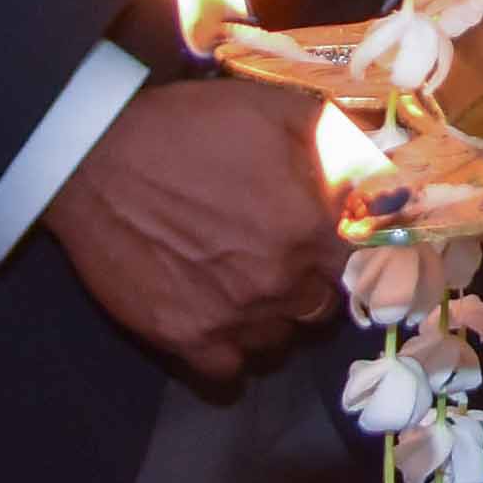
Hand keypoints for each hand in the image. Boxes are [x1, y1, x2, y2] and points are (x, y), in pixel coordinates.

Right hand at [40, 80, 342, 393]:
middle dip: (310, 283)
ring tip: (241, 284)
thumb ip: (342, 145)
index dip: (353, 253)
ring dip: (272, 319)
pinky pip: (230, 372)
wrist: (94, 157)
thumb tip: (387, 180)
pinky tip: (216, 318)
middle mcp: (283, 280)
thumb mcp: (276, 110)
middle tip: (278, 256)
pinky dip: (230, 351)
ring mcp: (235, 317)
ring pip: (281, 342)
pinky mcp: (188, 340)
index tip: (333, 244)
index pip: (368, 265)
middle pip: (324, 306)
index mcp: (312, 225)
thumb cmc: (189, 127)